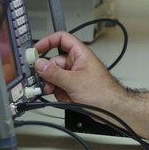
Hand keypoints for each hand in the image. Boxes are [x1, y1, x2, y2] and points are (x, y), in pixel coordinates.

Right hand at [32, 31, 148, 140]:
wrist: (112, 110)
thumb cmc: (103, 92)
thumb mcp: (74, 82)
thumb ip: (54, 73)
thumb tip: (39, 64)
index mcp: (80, 53)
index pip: (61, 39)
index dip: (48, 42)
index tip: (36, 51)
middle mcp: (76, 63)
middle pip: (54, 62)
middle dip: (49, 74)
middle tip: (45, 82)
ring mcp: (75, 76)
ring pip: (55, 77)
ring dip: (55, 86)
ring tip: (62, 93)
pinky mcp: (73, 87)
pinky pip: (59, 87)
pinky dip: (60, 94)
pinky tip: (68, 99)